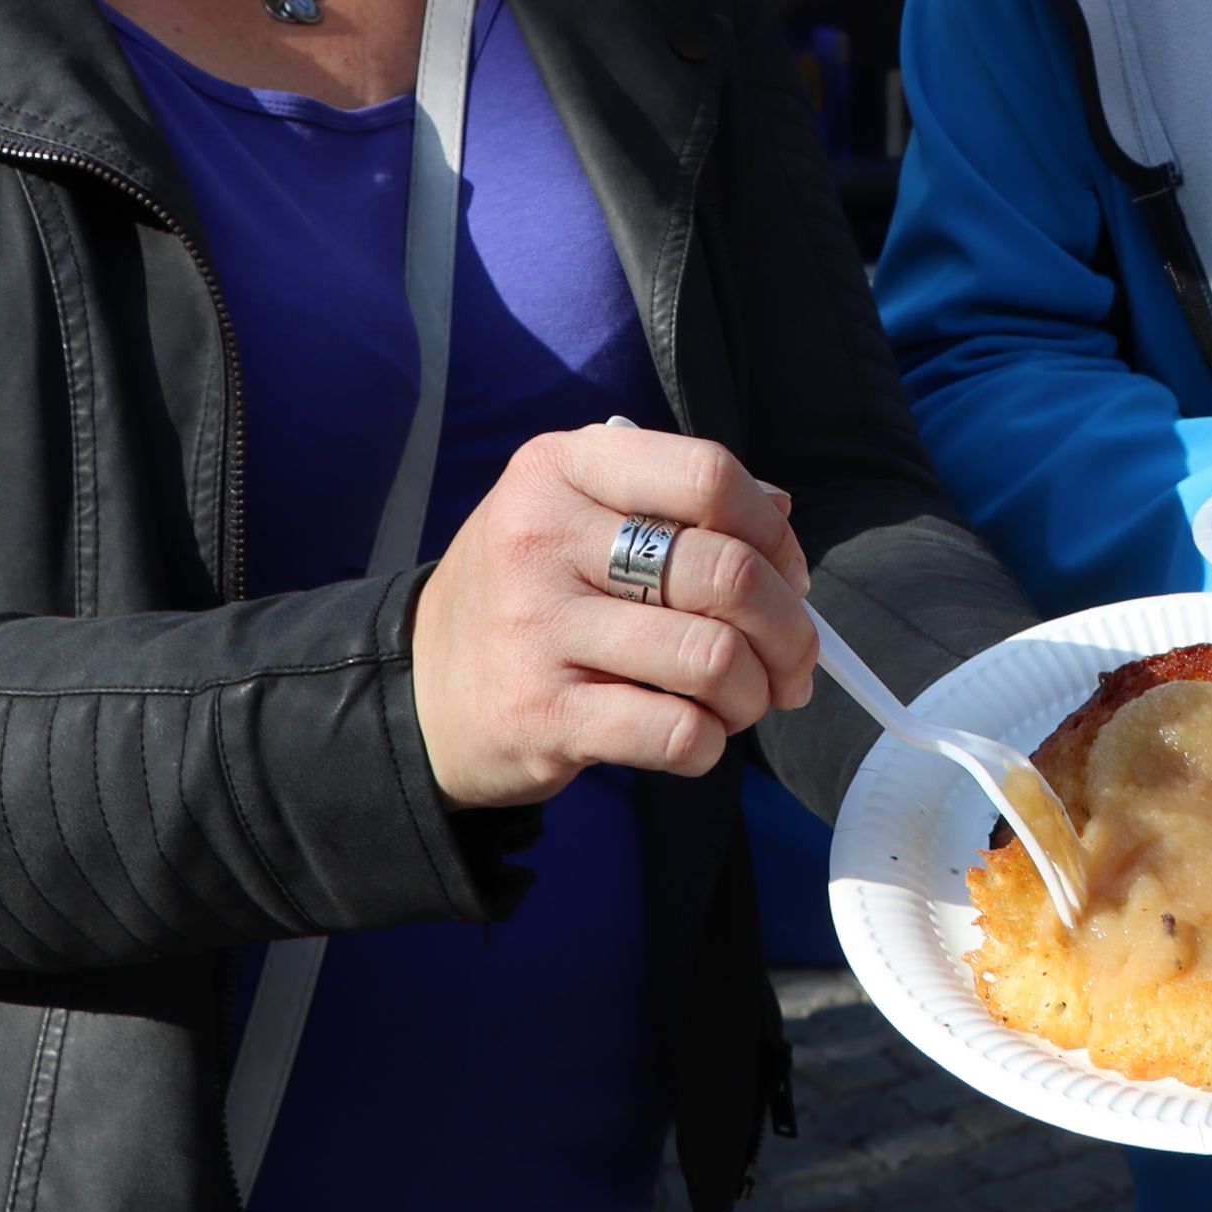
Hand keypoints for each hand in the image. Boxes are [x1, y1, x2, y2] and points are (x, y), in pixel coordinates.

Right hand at [409, 425, 817, 807]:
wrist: (419, 689)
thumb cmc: (531, 593)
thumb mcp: (577, 514)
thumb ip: (676, 501)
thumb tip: (781, 510)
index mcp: (563, 468)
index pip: (708, 475)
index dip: (773, 533)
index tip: (788, 576)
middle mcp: (544, 537)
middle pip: (727, 573)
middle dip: (788, 629)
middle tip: (792, 661)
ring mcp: (537, 627)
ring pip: (713, 658)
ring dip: (755, 692)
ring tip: (743, 701)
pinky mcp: (541, 715)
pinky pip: (674, 732)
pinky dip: (709, 743)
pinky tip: (696, 736)